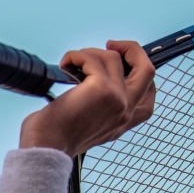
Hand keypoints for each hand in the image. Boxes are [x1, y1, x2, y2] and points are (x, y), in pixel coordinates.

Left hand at [20, 40, 155, 156]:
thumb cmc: (55, 137)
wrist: (45, 147)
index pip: (148, 94)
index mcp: (122, 121)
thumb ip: (99, 107)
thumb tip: (90, 79)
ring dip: (89, 54)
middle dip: (131, 50)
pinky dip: (76, 56)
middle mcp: (126, 111)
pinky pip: (92, 58)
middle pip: (147, 69)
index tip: (120, 63)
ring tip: (71, 63)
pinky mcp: (102, 89)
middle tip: (110, 45)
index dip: (139, 72)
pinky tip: (64, 64)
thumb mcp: (87, 124)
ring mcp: (117, 98)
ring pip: (113, 58)